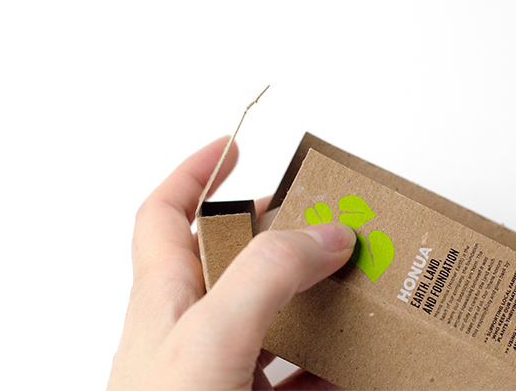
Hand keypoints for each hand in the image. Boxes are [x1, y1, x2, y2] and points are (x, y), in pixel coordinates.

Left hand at [107, 136, 355, 389]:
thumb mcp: (212, 333)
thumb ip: (264, 276)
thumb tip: (319, 233)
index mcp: (163, 294)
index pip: (165, 213)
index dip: (194, 173)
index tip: (232, 147)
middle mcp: (183, 329)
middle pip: (231, 262)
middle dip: (280, 237)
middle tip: (329, 225)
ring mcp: (210, 370)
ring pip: (264, 322)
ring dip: (310, 304)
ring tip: (353, 290)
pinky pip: (286, 377)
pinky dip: (322, 367)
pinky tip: (351, 367)